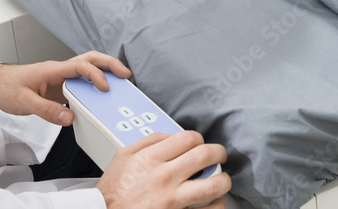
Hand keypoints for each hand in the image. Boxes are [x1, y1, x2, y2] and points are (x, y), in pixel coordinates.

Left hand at [0, 51, 130, 125]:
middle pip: (90, 59)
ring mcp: (60, 76)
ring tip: (120, 82)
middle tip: (125, 75)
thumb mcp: (23, 102)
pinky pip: (81, 81)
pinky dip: (94, 84)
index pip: (80, 66)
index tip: (105, 88)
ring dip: (105, 71)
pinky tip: (100, 95)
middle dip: (109, 64)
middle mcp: (59, 70)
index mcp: (52, 69)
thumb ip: (46, 110)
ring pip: (87, 67)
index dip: (95, 75)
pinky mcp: (59, 85)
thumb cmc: (6, 87)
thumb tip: (69, 117)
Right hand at [97, 131, 231, 208]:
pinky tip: (215, 202)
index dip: (199, 139)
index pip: (188, 139)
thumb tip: (172, 136)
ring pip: (213, 185)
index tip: (200, 144)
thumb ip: (150, 141)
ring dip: (223, 180)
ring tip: (222, 179)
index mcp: (152, 158)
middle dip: (218, 153)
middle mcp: (164, 177)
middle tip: (219, 156)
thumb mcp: (124, 156)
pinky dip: (217, 206)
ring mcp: (172, 200)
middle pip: (205, 156)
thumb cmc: (114, 190)